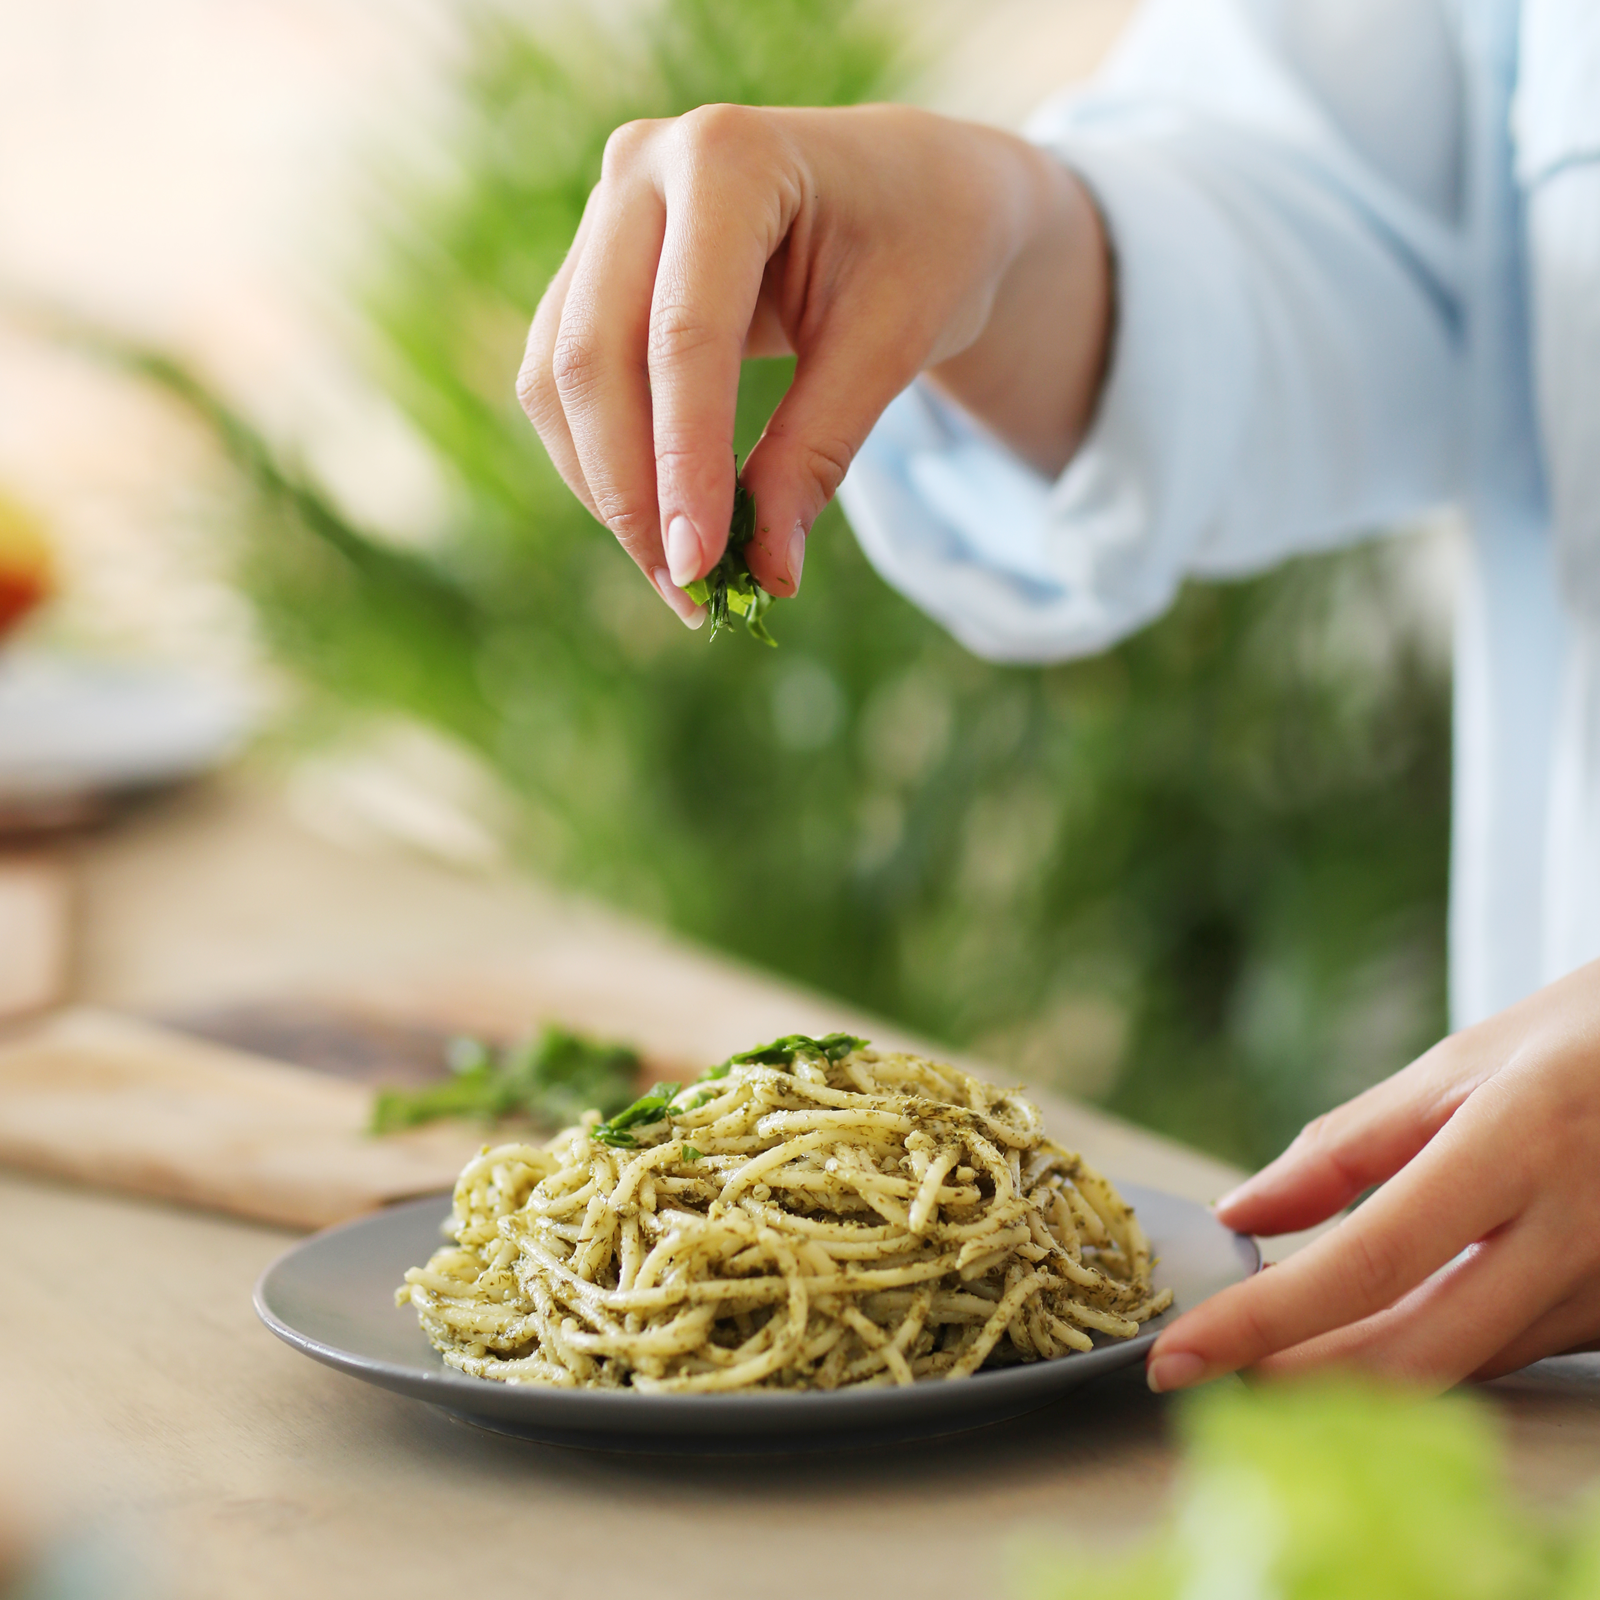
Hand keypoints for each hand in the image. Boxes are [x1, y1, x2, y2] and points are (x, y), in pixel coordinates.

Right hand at [516, 102, 1109, 623]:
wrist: (915, 187)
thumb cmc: (924, 246)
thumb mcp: (894, 346)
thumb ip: (819, 452)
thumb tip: (768, 576)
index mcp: (730, 156)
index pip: (685, 335)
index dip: (684, 461)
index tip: (699, 567)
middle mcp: (644, 168)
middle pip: (593, 357)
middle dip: (631, 491)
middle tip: (686, 594)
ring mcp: (607, 214)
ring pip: (558, 379)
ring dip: (607, 490)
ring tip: (680, 578)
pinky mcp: (592, 268)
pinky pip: (564, 382)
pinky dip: (605, 463)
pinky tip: (661, 523)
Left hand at [1146, 959, 1599, 1392]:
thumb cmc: (1585, 1039)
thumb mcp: (1465, 1060)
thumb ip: (1349, 1144)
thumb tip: (1242, 1213)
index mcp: (1519, 1144)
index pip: (1368, 1261)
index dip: (1265, 1321)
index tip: (1178, 1357)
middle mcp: (1575, 1232)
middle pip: (1417, 1348)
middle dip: (1299, 1379)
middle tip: (1206, 1375)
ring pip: (1463, 1362)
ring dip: (1358, 1371)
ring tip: (1270, 1350)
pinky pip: (1509, 1351)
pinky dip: (1429, 1347)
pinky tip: (1369, 1332)